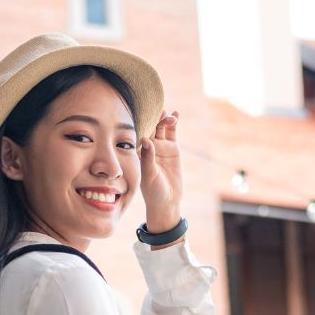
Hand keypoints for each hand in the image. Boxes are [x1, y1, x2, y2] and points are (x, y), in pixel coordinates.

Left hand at [139, 108, 181, 232]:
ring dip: (164, 119)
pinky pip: (172, 133)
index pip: (138, 133)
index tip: (144, 115)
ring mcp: (160, 147)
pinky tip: (176, 114)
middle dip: (155, 119)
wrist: (167, 201)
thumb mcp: (149, 175)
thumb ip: (148, 157)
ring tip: (169, 115)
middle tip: (160, 113)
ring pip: (161, 128)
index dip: (142, 123)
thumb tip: (145, 139)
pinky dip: (174, 124)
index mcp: (138, 152)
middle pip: (150, 127)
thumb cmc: (153, 191)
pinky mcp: (172, 149)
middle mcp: (148, 147)